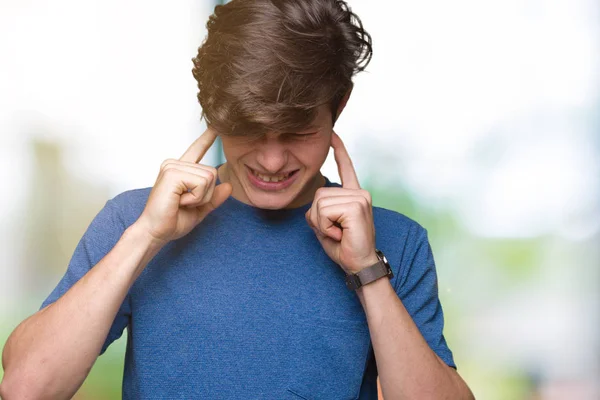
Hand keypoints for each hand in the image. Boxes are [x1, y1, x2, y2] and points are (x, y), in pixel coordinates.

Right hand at [136, 127, 231, 243]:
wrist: (156, 232)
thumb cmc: (172, 221)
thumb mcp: (200, 209)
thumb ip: (214, 198)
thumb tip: (229, 186)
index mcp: (180, 170)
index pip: (197, 150)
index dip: (207, 137)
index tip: (215, 125)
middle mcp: (175, 164)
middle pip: (212, 172)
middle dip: (206, 194)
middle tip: (185, 203)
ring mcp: (172, 167)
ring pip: (209, 177)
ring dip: (200, 197)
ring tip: (181, 202)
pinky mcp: (172, 173)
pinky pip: (202, 183)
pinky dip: (196, 197)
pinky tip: (179, 202)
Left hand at [305, 132, 377, 273]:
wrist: (359, 265)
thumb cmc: (343, 248)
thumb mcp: (325, 226)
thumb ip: (320, 211)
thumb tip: (315, 206)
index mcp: (354, 196)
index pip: (346, 168)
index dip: (339, 151)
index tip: (332, 135)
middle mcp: (359, 193)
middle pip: (319, 194)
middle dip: (317, 217)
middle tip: (334, 232)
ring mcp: (359, 198)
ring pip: (320, 204)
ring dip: (322, 224)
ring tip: (338, 233)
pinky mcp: (356, 206)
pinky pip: (325, 212)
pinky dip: (326, 227)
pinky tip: (341, 234)